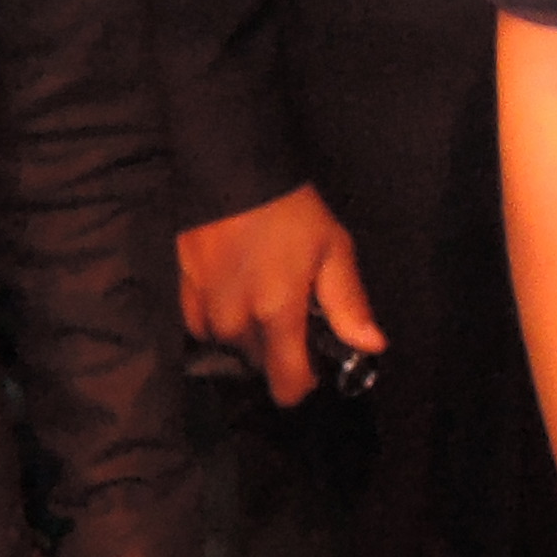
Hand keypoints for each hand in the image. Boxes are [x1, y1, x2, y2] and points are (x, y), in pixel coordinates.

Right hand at [176, 185, 381, 407]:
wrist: (230, 173)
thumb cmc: (291, 211)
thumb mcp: (333, 250)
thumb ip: (349, 305)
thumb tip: (372, 347)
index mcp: (277, 315)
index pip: (286, 384)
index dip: (304, 382)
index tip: (314, 364)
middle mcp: (237, 324)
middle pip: (261, 364)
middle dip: (279, 349)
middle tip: (293, 308)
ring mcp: (206, 312)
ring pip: (234, 347)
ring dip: (251, 334)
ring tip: (266, 292)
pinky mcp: (184, 297)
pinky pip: (206, 328)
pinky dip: (224, 319)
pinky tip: (238, 289)